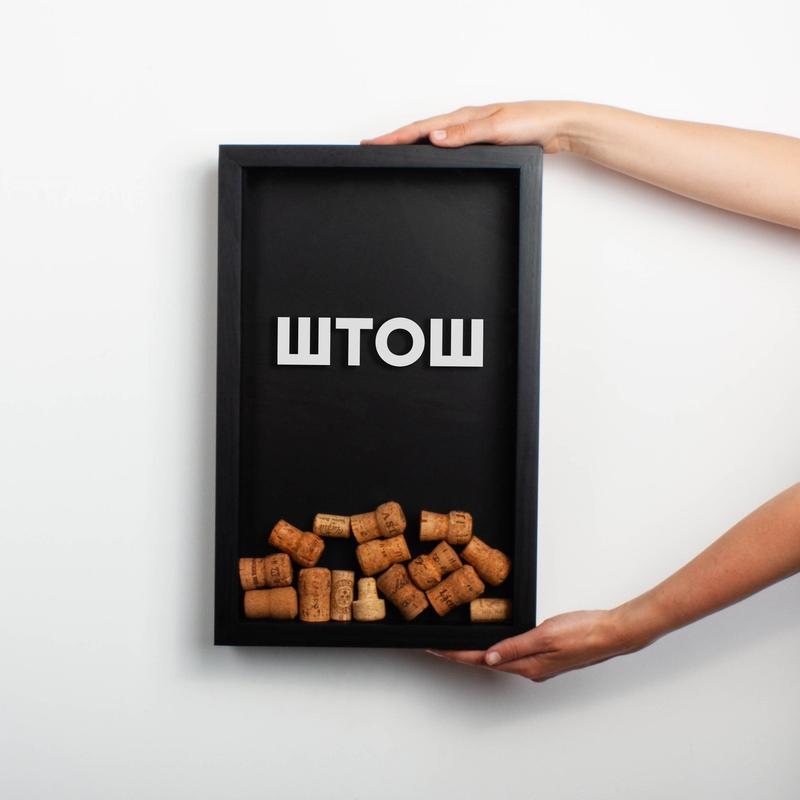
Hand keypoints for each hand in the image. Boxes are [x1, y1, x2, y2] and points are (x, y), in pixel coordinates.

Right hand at [361, 100, 588, 153]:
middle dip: (394, 139)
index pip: (420, 128)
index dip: (394, 137)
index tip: (372, 144)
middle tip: (371, 147)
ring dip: (410, 144)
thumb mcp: (496, 128)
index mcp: (463, 116)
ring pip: (432, 138)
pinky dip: (431, 150)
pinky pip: (447, 146)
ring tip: (391, 152)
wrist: (557, 127)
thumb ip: (464, 135)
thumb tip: (433, 138)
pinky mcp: (481, 142)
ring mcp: (471, 131)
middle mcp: (464, 122)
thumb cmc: (531, 123)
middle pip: (420, 131)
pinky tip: (427, 157)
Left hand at [428, 608, 648, 681]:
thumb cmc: (582, 631)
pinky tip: (490, 644)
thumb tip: (487, 657)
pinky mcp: (546, 655)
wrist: (612, 632)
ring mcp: (538, 664)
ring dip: (476, 652)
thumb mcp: (544, 635)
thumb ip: (515, 647)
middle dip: (460, 654)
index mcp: (527, 666)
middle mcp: (530, 669)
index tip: (434, 648)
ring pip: (498, 659)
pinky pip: (511, 654)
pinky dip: (495, 649)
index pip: (481, 660)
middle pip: (485, 662)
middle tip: (437, 645)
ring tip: (455, 645)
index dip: (455, 653)